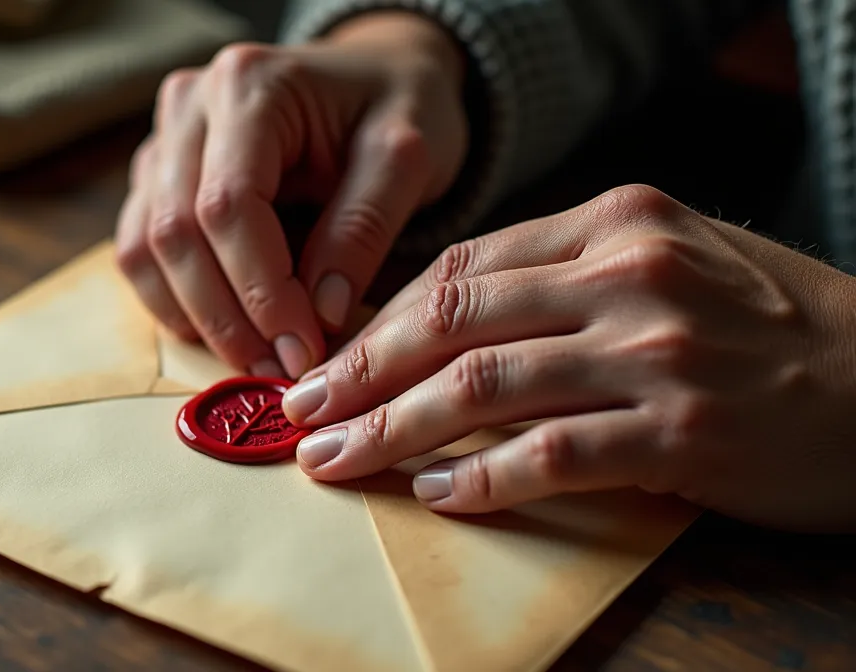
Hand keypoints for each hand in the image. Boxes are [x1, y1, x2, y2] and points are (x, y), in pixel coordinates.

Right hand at [115, 12, 468, 377]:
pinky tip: (228, 331)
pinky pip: (139, 252)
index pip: (228, 205)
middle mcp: (188, 106)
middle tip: (280, 369)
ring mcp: (162, 141)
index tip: (304, 347)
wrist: (376, 72)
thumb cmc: (397, 103)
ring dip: (196, 317)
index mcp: (248, 85)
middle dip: (227, 315)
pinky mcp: (155, 177)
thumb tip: (320, 315)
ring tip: (257, 359)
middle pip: (175, 232)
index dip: (260, 289)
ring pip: (145, 248)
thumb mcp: (405, 155)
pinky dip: (177, 302)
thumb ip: (362, 227)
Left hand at [282, 184, 855, 532]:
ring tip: (337, 459)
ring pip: (482, 386)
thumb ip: (563, 278)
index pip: (461, 265)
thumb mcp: (672, 262)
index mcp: (615, 221)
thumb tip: (441, 323)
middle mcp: (628, 273)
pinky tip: (441, 494)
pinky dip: (484, 479)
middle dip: (360, 371)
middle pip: (453, 319)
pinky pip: (550, 455)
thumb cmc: (769, 329)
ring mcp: (656, 351)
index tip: (329, 359)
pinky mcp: (680, 433)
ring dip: (392, 428)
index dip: (380, 319)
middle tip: (300, 413)